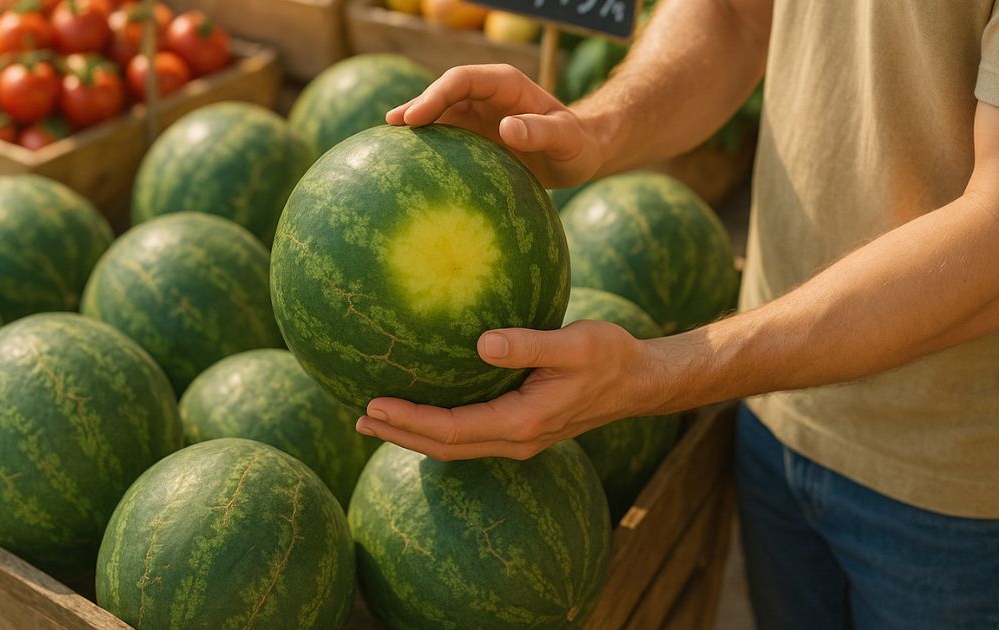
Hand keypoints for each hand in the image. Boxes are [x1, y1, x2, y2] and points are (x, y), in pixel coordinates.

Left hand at [356, 320, 666, 460]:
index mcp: (523, 423)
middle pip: (444, 447)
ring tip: (375, 419)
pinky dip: (436, 428)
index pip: (452, 429)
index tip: (373, 404)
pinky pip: (468, 435)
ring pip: (454, 446)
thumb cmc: (610, 356)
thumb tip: (482, 344)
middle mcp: (516, 439)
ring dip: (413, 435)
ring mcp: (518, 439)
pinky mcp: (519, 429)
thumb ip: (530, 344)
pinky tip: (419, 410)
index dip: (410, 420)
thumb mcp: (577, 344)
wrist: (640, 382)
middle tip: (358, 418)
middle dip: (400, 434)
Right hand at [385, 64, 603, 188]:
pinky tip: (406, 162)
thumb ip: (540, 131)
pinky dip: (426, 146)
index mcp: (505, 84)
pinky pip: (445, 138)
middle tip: (394, 125)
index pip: (462, 80)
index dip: (436, 95)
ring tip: (388, 142)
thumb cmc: (576, 145)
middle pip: (443, 94)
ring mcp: (477, 115)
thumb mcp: (566, 140)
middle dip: (417, 106)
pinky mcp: (473, 137)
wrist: (578, 155)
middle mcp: (486, 95)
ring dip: (416, 125)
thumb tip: (507, 128)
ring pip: (439, 114)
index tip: (417, 117)